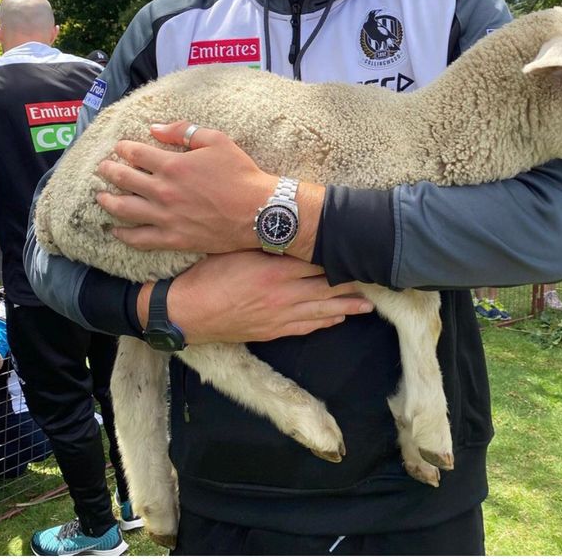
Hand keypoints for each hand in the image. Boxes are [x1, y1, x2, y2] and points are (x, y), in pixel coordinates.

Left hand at [96, 121, 323, 260]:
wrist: (259, 211)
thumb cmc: (241, 173)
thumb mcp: (217, 141)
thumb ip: (183, 131)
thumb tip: (155, 128)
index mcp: (173, 165)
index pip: (136, 154)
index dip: (123, 149)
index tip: (118, 148)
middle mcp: (163, 191)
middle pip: (124, 180)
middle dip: (109, 171)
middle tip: (101, 169)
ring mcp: (166, 217)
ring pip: (125, 210)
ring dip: (108, 201)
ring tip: (99, 197)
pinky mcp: (173, 238)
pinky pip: (140, 239)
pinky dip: (124, 235)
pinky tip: (115, 230)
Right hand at [138, 251, 373, 343]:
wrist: (187, 312)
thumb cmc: (208, 274)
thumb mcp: (237, 248)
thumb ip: (265, 242)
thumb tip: (286, 230)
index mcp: (276, 269)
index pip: (318, 262)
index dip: (339, 258)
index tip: (356, 251)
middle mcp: (284, 294)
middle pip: (327, 287)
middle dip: (351, 283)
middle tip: (374, 278)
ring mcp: (280, 316)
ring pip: (322, 310)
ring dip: (347, 306)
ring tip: (368, 303)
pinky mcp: (272, 331)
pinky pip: (306, 327)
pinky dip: (325, 322)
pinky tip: (338, 318)